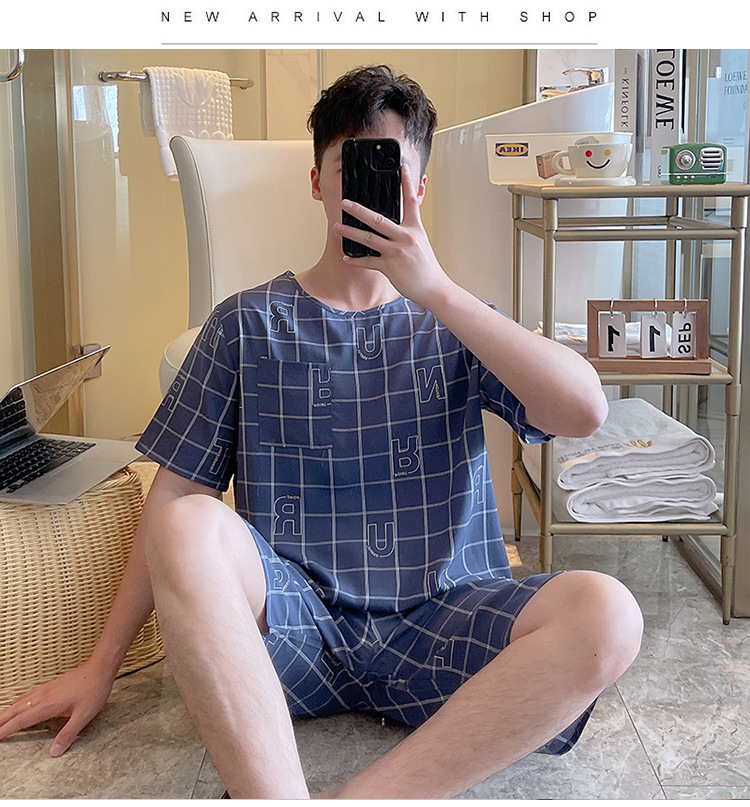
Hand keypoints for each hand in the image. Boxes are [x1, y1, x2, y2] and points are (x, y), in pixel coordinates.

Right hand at [0, 658, 115, 756]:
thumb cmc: (94, 689)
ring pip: (22, 700)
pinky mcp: (52, 684)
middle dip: (2, 720)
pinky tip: (20, 700)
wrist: (100, 668)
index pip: (22, 720)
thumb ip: (68, 734)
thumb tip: (55, 751)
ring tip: (0, 718)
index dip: (7, 729)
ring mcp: (47, 688)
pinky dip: (19, 700)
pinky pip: (30, 693)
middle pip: (17, 709)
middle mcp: (44, 696)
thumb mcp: (84, 716)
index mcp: (49, 705)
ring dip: (9, 710)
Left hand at [335, 163, 453, 307]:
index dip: (407, 183)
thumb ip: (408, 230)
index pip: (411, 201)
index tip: (402, 167)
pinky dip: (356, 259)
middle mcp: (406, 237)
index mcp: (415, 229)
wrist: (433, 288)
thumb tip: (394, 223)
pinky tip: (347, 256)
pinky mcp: (390, 267)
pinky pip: (368, 261)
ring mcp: (397, 252)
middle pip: (378, 219)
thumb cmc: (426, 266)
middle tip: (345, 202)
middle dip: (359, 210)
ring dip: (350, 232)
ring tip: (337, 227)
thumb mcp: (421, 242)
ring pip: (368, 239)